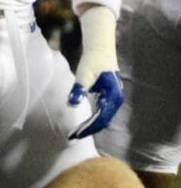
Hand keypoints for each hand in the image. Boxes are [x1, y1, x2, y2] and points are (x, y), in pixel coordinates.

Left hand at [69, 3, 121, 139]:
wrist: (100, 50)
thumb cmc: (92, 62)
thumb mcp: (83, 75)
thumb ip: (79, 89)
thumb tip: (72, 103)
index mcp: (113, 97)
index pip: (101, 119)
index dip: (88, 128)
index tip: (76, 135)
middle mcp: (115, 101)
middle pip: (103, 121)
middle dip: (88, 130)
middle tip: (71, 137)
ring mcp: (113, 100)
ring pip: (102, 118)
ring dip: (89, 126)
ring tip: (74, 133)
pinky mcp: (108, 97)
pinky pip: (101, 113)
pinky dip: (92, 119)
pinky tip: (82, 123)